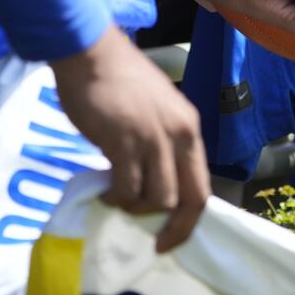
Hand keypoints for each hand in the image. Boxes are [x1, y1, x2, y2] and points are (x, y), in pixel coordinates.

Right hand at [51, 26, 208, 252]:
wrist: (91, 54)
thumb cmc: (119, 81)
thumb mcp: (156, 112)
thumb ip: (161, 144)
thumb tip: (154, 182)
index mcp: (189, 128)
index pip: (203, 186)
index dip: (190, 220)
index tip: (172, 238)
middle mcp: (178, 135)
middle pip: (189, 198)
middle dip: (173, 228)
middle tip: (152, 241)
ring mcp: (152, 138)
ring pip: (157, 198)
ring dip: (136, 208)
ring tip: (118, 198)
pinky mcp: (122, 141)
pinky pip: (126, 187)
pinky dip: (116, 197)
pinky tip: (103, 191)